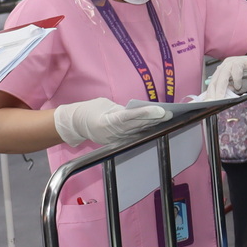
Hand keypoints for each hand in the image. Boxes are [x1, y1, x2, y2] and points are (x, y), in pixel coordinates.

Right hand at [52, 98, 171, 147]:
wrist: (75, 124)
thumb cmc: (90, 110)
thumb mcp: (105, 105)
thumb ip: (122, 109)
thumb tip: (140, 111)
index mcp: (106, 121)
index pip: (130, 117)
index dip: (146, 114)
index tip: (161, 110)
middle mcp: (112, 133)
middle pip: (138, 125)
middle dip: (155, 120)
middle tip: (171, 114)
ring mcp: (116, 139)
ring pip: (138, 131)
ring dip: (154, 125)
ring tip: (168, 118)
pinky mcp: (118, 142)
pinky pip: (134, 135)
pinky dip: (146, 129)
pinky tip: (157, 125)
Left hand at [201, 54, 246, 100]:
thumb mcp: (237, 85)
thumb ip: (229, 89)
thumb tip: (219, 97)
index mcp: (224, 68)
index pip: (215, 80)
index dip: (212, 91)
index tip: (210, 101)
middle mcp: (232, 62)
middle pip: (223, 73)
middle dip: (220, 88)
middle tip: (219, 99)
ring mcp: (243, 61)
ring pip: (235, 67)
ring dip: (236, 79)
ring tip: (239, 87)